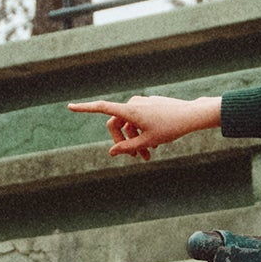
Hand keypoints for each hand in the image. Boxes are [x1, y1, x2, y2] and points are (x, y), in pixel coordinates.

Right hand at [68, 92, 221, 158]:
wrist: (190, 116)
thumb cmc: (170, 128)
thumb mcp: (148, 141)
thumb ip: (128, 147)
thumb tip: (111, 152)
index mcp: (129, 111)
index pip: (102, 108)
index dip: (85, 108)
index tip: (70, 106)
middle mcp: (132, 104)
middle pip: (116, 125)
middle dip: (122, 142)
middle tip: (135, 157)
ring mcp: (140, 104)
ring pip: (129, 125)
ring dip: (134, 140)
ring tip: (148, 155)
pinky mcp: (148, 106)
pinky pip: (138, 120)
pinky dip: (142, 133)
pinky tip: (154, 144)